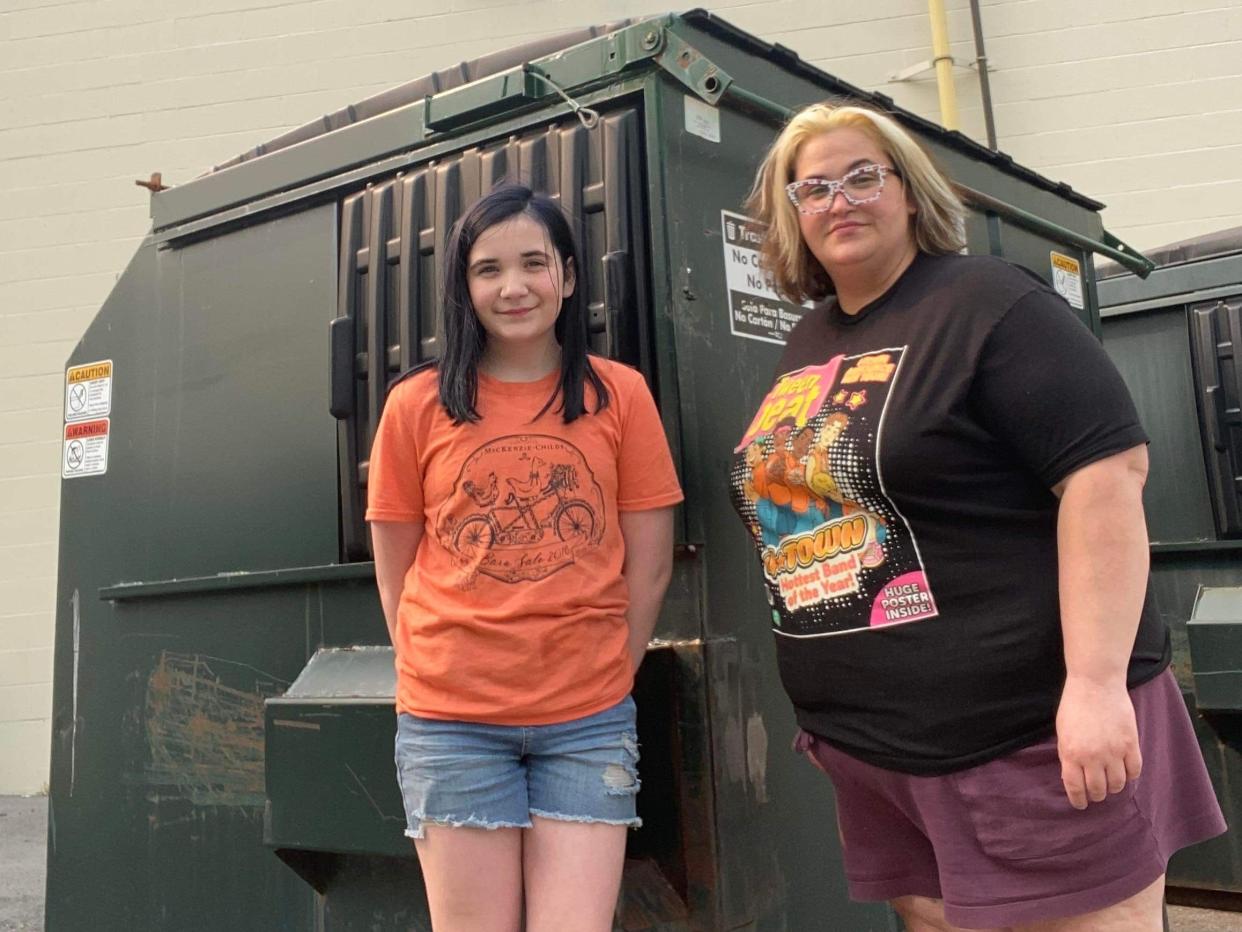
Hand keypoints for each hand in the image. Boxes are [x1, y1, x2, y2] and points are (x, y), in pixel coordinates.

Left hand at [1055, 676, 1141, 809]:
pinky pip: (1135, 770)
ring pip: (1118, 784)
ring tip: (1111, 784)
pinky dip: (1131, 776)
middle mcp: (1093, 757)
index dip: (1078, 800)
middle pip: (1098, 789)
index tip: (1080, 805)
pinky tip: (1126, 773)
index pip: (1075, 787)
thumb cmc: (1074, 705)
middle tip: (1096, 794)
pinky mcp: (1131, 744)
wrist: (1096, 684)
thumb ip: (1068, 755)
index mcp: (1071, 753)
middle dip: (1096, 795)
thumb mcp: (1062, 732)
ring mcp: (1114, 751)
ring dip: (1114, 788)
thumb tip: (1074, 776)